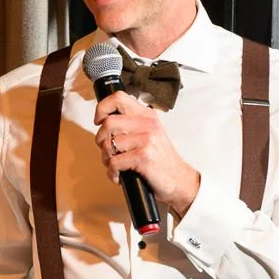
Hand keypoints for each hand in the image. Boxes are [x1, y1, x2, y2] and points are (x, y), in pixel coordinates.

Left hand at [94, 90, 200, 216]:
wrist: (180, 181)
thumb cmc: (161, 161)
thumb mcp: (149, 135)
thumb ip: (130, 125)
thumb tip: (103, 122)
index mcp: (147, 116)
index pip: (118, 98)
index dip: (102, 108)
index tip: (99, 121)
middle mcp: (148, 124)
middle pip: (108, 123)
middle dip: (100, 140)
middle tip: (108, 151)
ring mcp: (147, 139)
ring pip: (108, 144)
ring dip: (106, 159)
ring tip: (115, 166)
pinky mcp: (144, 156)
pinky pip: (114, 162)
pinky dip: (112, 172)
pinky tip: (119, 176)